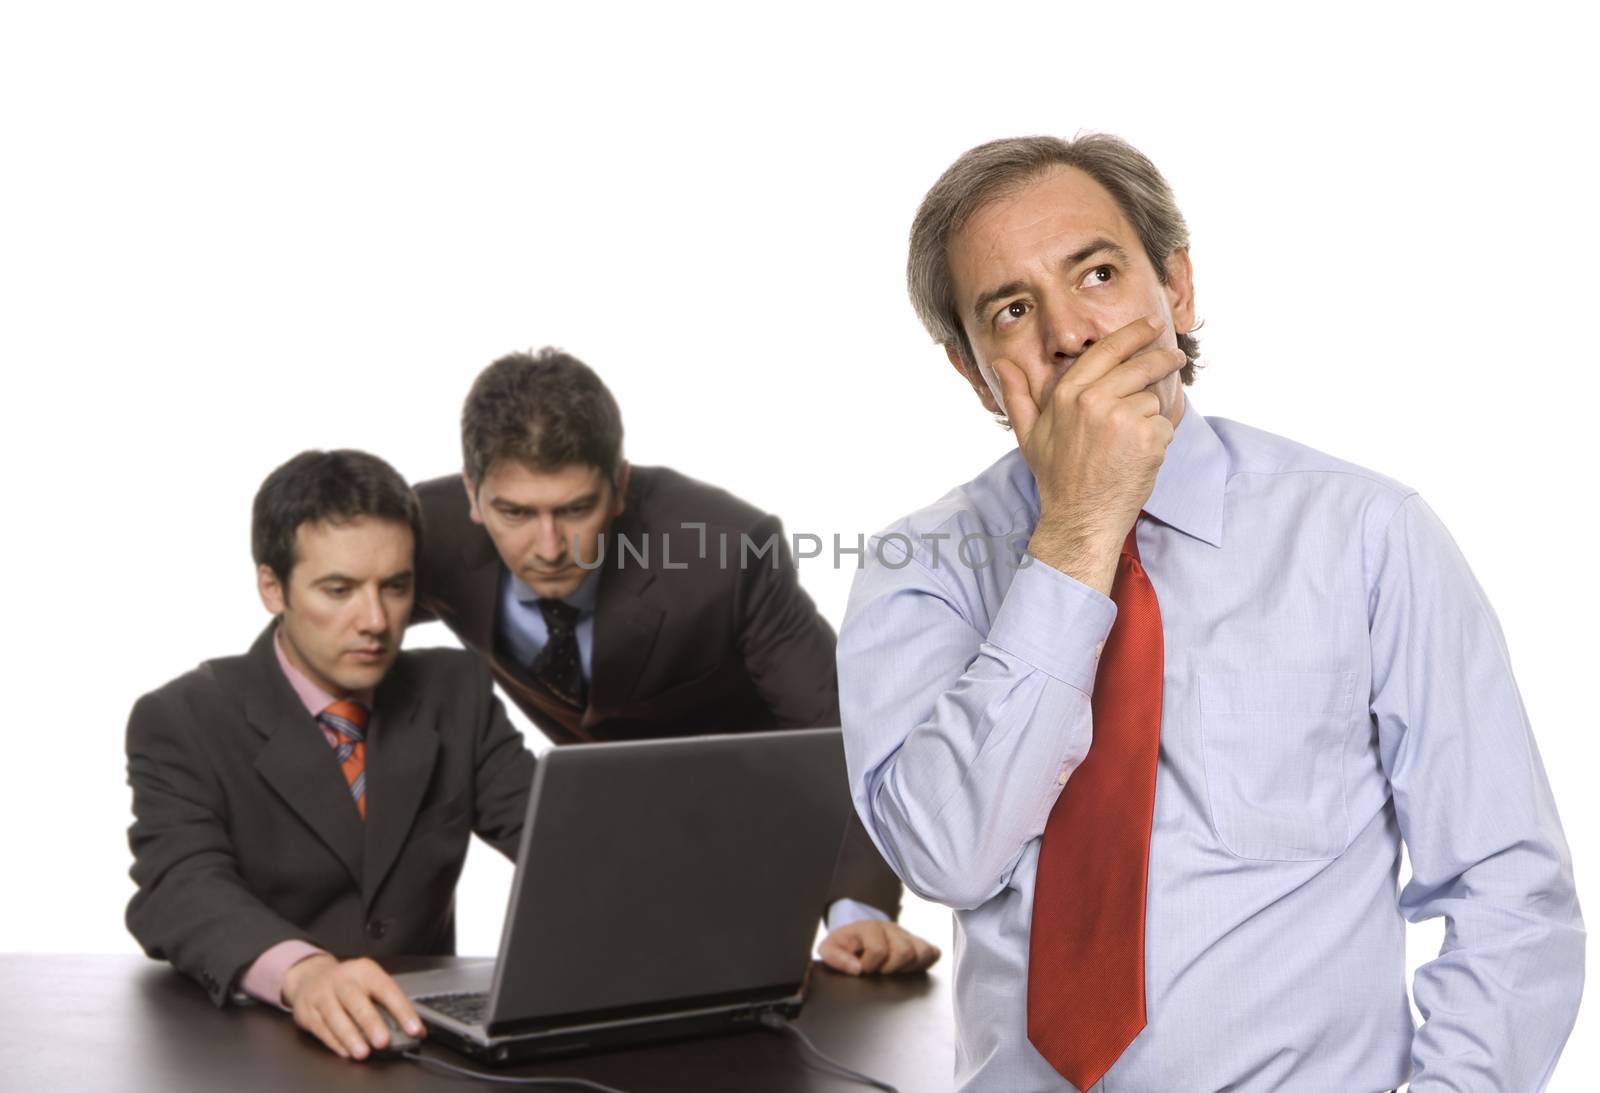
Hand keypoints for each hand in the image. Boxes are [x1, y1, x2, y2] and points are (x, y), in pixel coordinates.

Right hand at [280, 954, 424, 1059]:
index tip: (414, 1028)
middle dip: (371, 1023)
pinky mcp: (307, 1011)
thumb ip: (388, 1002)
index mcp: (364, 970)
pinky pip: (320, 1028)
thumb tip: (413, 1028)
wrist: (310, 975)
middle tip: (384, 1041)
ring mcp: (322, 994)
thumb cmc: (348, 983)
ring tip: (363, 1052)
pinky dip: (333, 1042)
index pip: (386, 988)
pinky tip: (345, 1051)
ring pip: (335, 1016)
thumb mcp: (369, 982)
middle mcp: (342, 980)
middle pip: (356, 1001)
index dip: (401, 1009)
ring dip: (350, 1037)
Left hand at [818, 920, 940, 975]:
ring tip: (894, 970)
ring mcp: (906, 935)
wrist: (856, 936)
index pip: (879, 949)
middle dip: (890, 968)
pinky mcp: (918, 942)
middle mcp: (891, 928)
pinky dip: (924, 963)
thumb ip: (835, 958)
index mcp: (869, 927)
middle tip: (880, 970)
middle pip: (904, 952)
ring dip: (908, 967)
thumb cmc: (844, 946)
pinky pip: (933, 953)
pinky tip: (909, 968)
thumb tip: (856, 969)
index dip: (870, 965)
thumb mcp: (829, 949)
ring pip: (922, 952)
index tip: (863, 969)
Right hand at [990, 315, 1184, 594]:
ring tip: (1133, 439)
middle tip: (1176, 358)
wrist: (1080, 518)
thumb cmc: (1057, 477)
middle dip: (1163, 360)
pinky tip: (1142, 454)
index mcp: (1067, 394)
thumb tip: (1000, 364)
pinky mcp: (1147, 438)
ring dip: (1152, 413)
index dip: (1132, 333)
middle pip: (1140, 366)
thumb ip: (1017, 395)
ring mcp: (1122, 418)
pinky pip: (1165, 423)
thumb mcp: (1030, 435)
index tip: (1151, 326)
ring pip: (1153, 398)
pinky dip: (1160, 437)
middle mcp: (1094, 400)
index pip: (1106, 350)